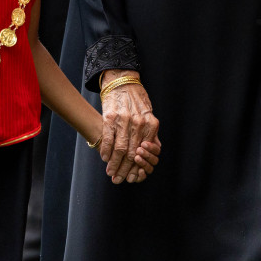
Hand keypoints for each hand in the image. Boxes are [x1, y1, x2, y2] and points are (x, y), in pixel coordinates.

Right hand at [98, 70, 159, 184]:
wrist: (122, 80)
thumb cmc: (137, 99)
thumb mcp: (149, 113)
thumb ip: (152, 132)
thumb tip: (155, 149)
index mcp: (150, 124)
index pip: (143, 151)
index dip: (136, 166)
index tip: (132, 176)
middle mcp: (138, 123)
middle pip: (131, 153)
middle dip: (124, 169)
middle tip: (119, 179)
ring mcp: (123, 120)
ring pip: (119, 149)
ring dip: (114, 164)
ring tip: (111, 173)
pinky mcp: (110, 117)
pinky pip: (108, 139)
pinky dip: (105, 151)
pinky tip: (104, 158)